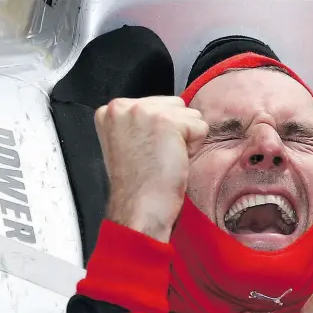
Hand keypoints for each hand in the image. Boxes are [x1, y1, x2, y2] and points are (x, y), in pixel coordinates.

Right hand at [95, 96, 207, 241]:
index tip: (147, 153)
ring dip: (186, 140)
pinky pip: (201, 127)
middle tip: (158, 158)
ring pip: (190, 114)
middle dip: (175, 132)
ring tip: (165, 159)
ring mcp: (144, 111)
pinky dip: (194, 148)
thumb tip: (171, 112)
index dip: (162, 132)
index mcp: (111, 110)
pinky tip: (173, 162)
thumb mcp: (130, 143)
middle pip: (175, 105)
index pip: (158, 104)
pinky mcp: (166, 121)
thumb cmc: (138, 186)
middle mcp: (124, 106)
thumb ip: (142, 123)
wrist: (139, 208)